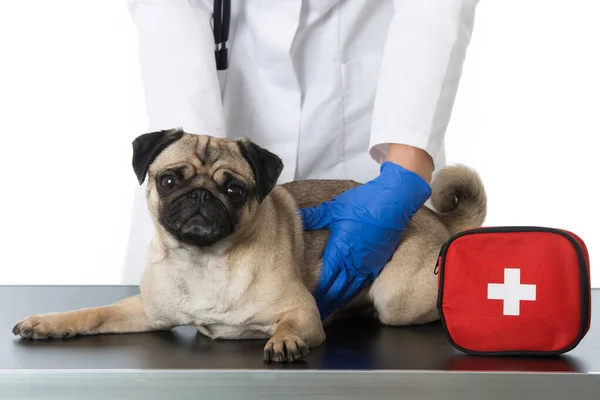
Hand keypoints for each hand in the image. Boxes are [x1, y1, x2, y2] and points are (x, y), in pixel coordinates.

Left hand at [299, 162, 431, 318]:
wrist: (394, 201)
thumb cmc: (364, 203)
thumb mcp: (334, 208)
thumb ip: (314, 216)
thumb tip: (297, 216)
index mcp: (341, 250)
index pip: (326, 280)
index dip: (318, 295)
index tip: (309, 305)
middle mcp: (354, 262)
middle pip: (338, 289)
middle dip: (327, 303)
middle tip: (317, 316)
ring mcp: (368, 264)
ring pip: (351, 289)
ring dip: (340, 301)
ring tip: (331, 312)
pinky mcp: (378, 261)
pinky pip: (364, 282)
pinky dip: (354, 292)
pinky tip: (349, 296)